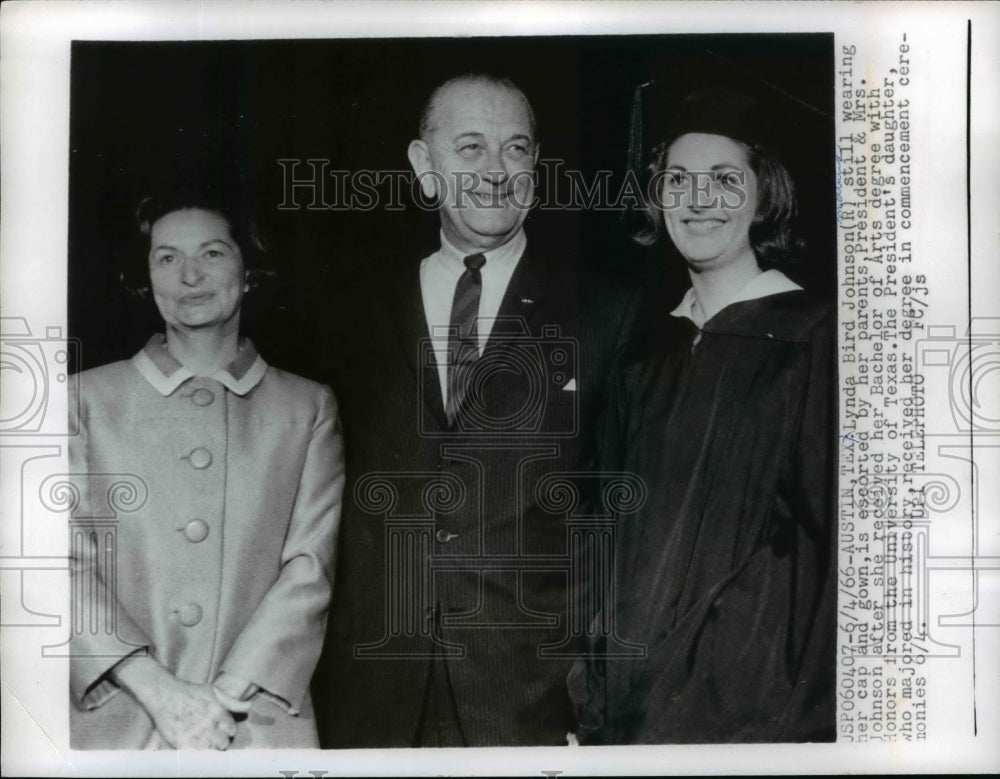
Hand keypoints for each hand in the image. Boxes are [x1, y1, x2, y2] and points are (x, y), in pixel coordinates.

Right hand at [112, 655, 237, 749]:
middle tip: (213, 736)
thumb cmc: (190, 692)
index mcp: (218, 712)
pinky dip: (198, 753)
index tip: (222, 728)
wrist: (165, 694)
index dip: (228, 730)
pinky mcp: (181, 743)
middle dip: (220, 740)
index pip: (232, 730)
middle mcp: (208, 724)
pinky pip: (196, 755)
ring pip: (211, 750)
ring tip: (203, 740)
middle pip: (223, 743)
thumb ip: (233, 702)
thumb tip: (249, 707)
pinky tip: (195, 746)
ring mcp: (195, 735)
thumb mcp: (214, 691)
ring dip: (209, 747)